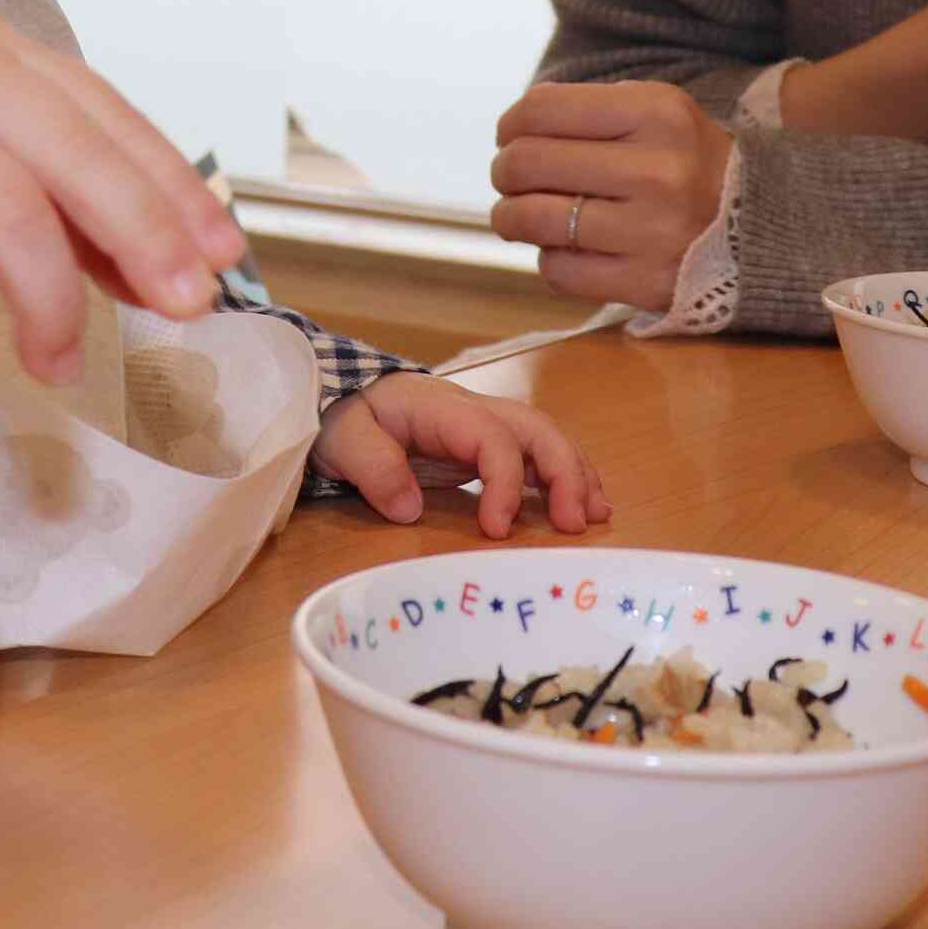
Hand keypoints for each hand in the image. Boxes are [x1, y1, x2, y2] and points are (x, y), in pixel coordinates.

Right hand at [0, 19, 242, 383]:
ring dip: (49, 297)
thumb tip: (180, 275)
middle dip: (139, 235)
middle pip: (67, 152)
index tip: (221, 259)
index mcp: (1, 58)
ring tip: (60, 362)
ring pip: (0, 204)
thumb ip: (81, 217)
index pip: (107, 116)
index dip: (172, 189)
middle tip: (182, 308)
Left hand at [313, 374, 608, 536]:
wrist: (330, 398)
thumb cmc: (337, 417)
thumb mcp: (339, 439)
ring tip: (596, 516)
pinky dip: (561, 478)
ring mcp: (479, 425)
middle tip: (577, 524)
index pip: (492, 437)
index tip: (498, 530)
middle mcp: (470, 410)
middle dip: (564, 472)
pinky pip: (532, 455)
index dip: (505, 482)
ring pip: (543, 438)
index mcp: (438, 406)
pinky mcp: (480, 445)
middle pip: (535, 428)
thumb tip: (410, 508)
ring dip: (575, 473)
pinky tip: (577, 507)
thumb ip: (372, 467)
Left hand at [487, 80, 732, 310]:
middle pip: (527, 163)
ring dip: (511, 217)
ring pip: (531, 219)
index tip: (510, 136)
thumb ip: (589, 112)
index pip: (541, 109)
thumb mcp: (658, 114)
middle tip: (511, 178)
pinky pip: (558, 269)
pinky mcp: (647, 283)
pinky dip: (551, 258)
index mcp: (658, 112)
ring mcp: (653, 231)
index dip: (510, 124)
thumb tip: (511, 132)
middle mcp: (657, 169)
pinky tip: (570, 248)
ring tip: (519, 216)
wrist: (768, 229)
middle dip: (504, 171)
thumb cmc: (690, 165)